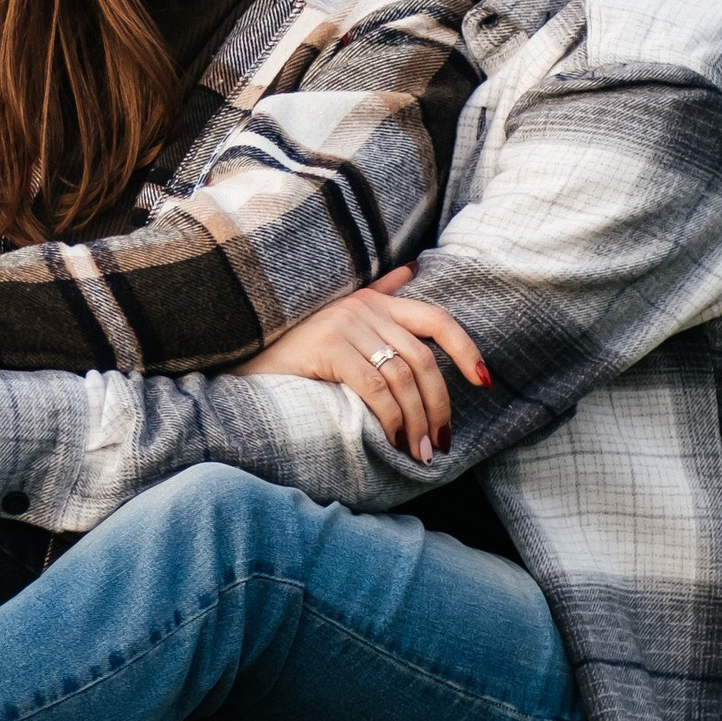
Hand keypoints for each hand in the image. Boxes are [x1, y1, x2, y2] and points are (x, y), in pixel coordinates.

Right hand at [238, 267, 489, 460]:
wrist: (237, 350)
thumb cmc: (289, 344)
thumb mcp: (336, 314)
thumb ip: (378, 292)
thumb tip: (413, 268)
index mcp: (373, 301)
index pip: (436, 320)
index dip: (466, 350)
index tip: (485, 382)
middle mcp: (363, 308)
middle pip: (423, 359)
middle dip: (439, 405)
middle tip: (439, 443)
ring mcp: (345, 325)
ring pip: (403, 378)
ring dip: (417, 421)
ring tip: (418, 452)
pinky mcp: (328, 348)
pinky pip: (375, 388)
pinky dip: (392, 418)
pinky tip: (394, 441)